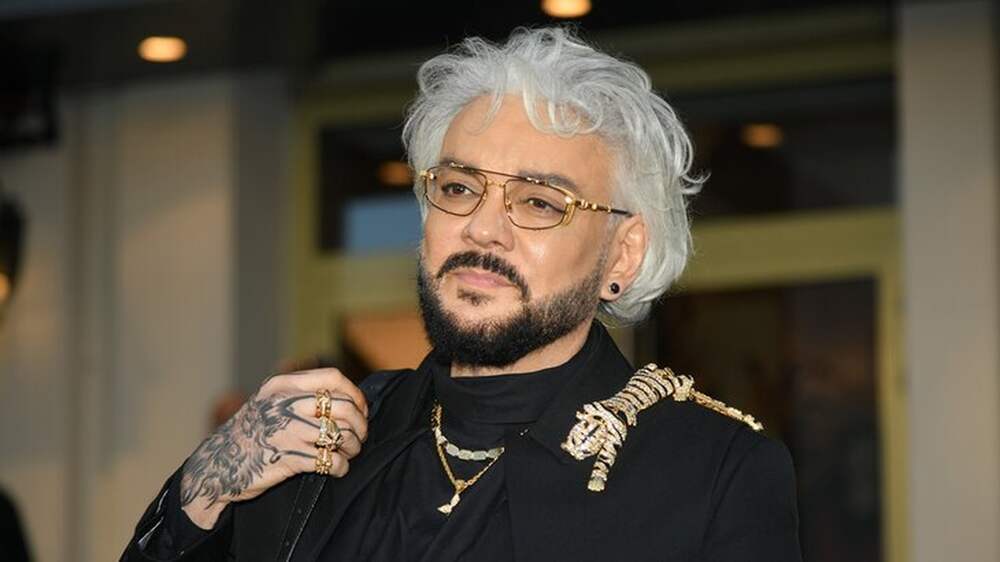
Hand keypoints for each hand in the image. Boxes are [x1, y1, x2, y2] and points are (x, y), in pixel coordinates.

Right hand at [178, 368, 367, 528]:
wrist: (216, 466)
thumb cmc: (250, 434)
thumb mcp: (268, 402)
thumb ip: (299, 395)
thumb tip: (347, 398)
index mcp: (282, 386)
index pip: (332, 378)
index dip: (354, 394)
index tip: (360, 409)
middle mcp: (284, 404)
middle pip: (343, 408)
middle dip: (360, 425)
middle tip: (359, 437)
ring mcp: (286, 432)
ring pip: (341, 435)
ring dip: (353, 447)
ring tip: (348, 453)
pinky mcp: (287, 459)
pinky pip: (330, 461)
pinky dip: (341, 467)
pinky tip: (337, 468)